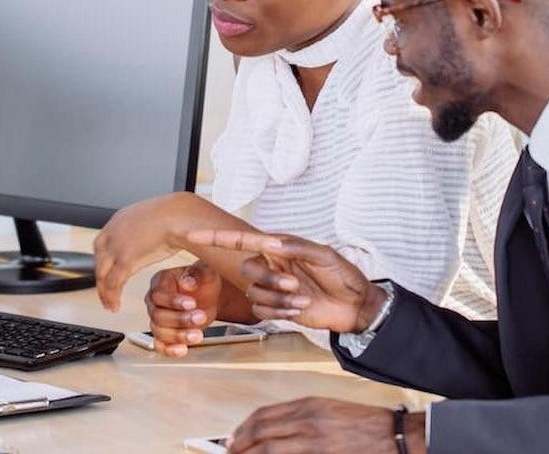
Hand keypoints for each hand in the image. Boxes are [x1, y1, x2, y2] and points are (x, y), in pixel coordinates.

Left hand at [95, 192, 231, 310]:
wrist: (182, 213)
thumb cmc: (179, 215)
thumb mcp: (155, 221)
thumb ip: (149, 231)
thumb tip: (156, 238)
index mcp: (121, 220)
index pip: (102, 244)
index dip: (104, 262)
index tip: (107, 274)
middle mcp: (114, 231)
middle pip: (98, 260)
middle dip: (101, 279)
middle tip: (105, 294)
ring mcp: (117, 244)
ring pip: (102, 274)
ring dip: (104, 292)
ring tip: (110, 305)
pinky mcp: (126, 259)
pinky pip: (113, 283)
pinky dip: (112, 297)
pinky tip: (115, 306)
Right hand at [145, 262, 221, 356]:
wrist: (210, 295)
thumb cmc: (203, 280)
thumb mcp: (205, 271)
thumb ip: (196, 273)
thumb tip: (187, 282)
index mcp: (160, 282)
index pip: (158, 294)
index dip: (173, 301)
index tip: (191, 303)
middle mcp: (155, 301)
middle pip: (157, 316)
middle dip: (180, 320)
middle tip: (200, 317)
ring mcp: (159, 319)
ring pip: (159, 332)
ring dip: (178, 336)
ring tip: (197, 335)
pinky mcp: (165, 334)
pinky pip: (160, 345)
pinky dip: (170, 350)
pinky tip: (183, 349)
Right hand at [187, 230, 386, 333]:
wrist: (355, 306)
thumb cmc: (343, 276)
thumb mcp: (325, 256)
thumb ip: (297, 247)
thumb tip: (270, 241)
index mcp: (279, 248)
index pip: (242, 241)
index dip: (217, 238)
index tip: (193, 236)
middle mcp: (272, 266)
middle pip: (247, 270)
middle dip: (269, 279)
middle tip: (296, 284)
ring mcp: (273, 288)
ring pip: (254, 293)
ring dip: (278, 299)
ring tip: (304, 300)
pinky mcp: (276, 308)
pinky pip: (262, 311)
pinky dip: (279, 312)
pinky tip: (298, 311)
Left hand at [228, 397, 425, 453]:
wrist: (393, 436)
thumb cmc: (364, 423)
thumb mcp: (329, 410)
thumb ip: (301, 417)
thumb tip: (272, 430)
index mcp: (308, 405)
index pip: (264, 415)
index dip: (243, 429)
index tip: (233, 439)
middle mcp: (308, 420)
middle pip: (261, 431)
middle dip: (240, 445)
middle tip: (230, 453)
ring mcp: (314, 441)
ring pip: (269, 448)